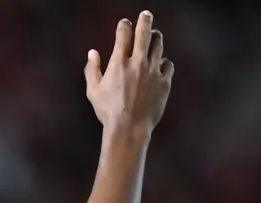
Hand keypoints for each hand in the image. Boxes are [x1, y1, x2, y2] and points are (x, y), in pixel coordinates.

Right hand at [85, 10, 173, 136]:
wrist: (129, 129)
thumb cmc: (108, 112)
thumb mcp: (93, 91)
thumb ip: (92, 69)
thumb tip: (92, 52)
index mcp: (119, 63)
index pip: (123, 33)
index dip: (124, 25)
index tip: (124, 24)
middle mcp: (137, 63)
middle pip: (144, 32)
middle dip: (145, 20)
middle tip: (146, 14)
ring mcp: (153, 72)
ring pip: (158, 45)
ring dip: (156, 37)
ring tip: (154, 35)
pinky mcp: (164, 82)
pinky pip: (168, 64)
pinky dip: (164, 62)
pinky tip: (160, 64)